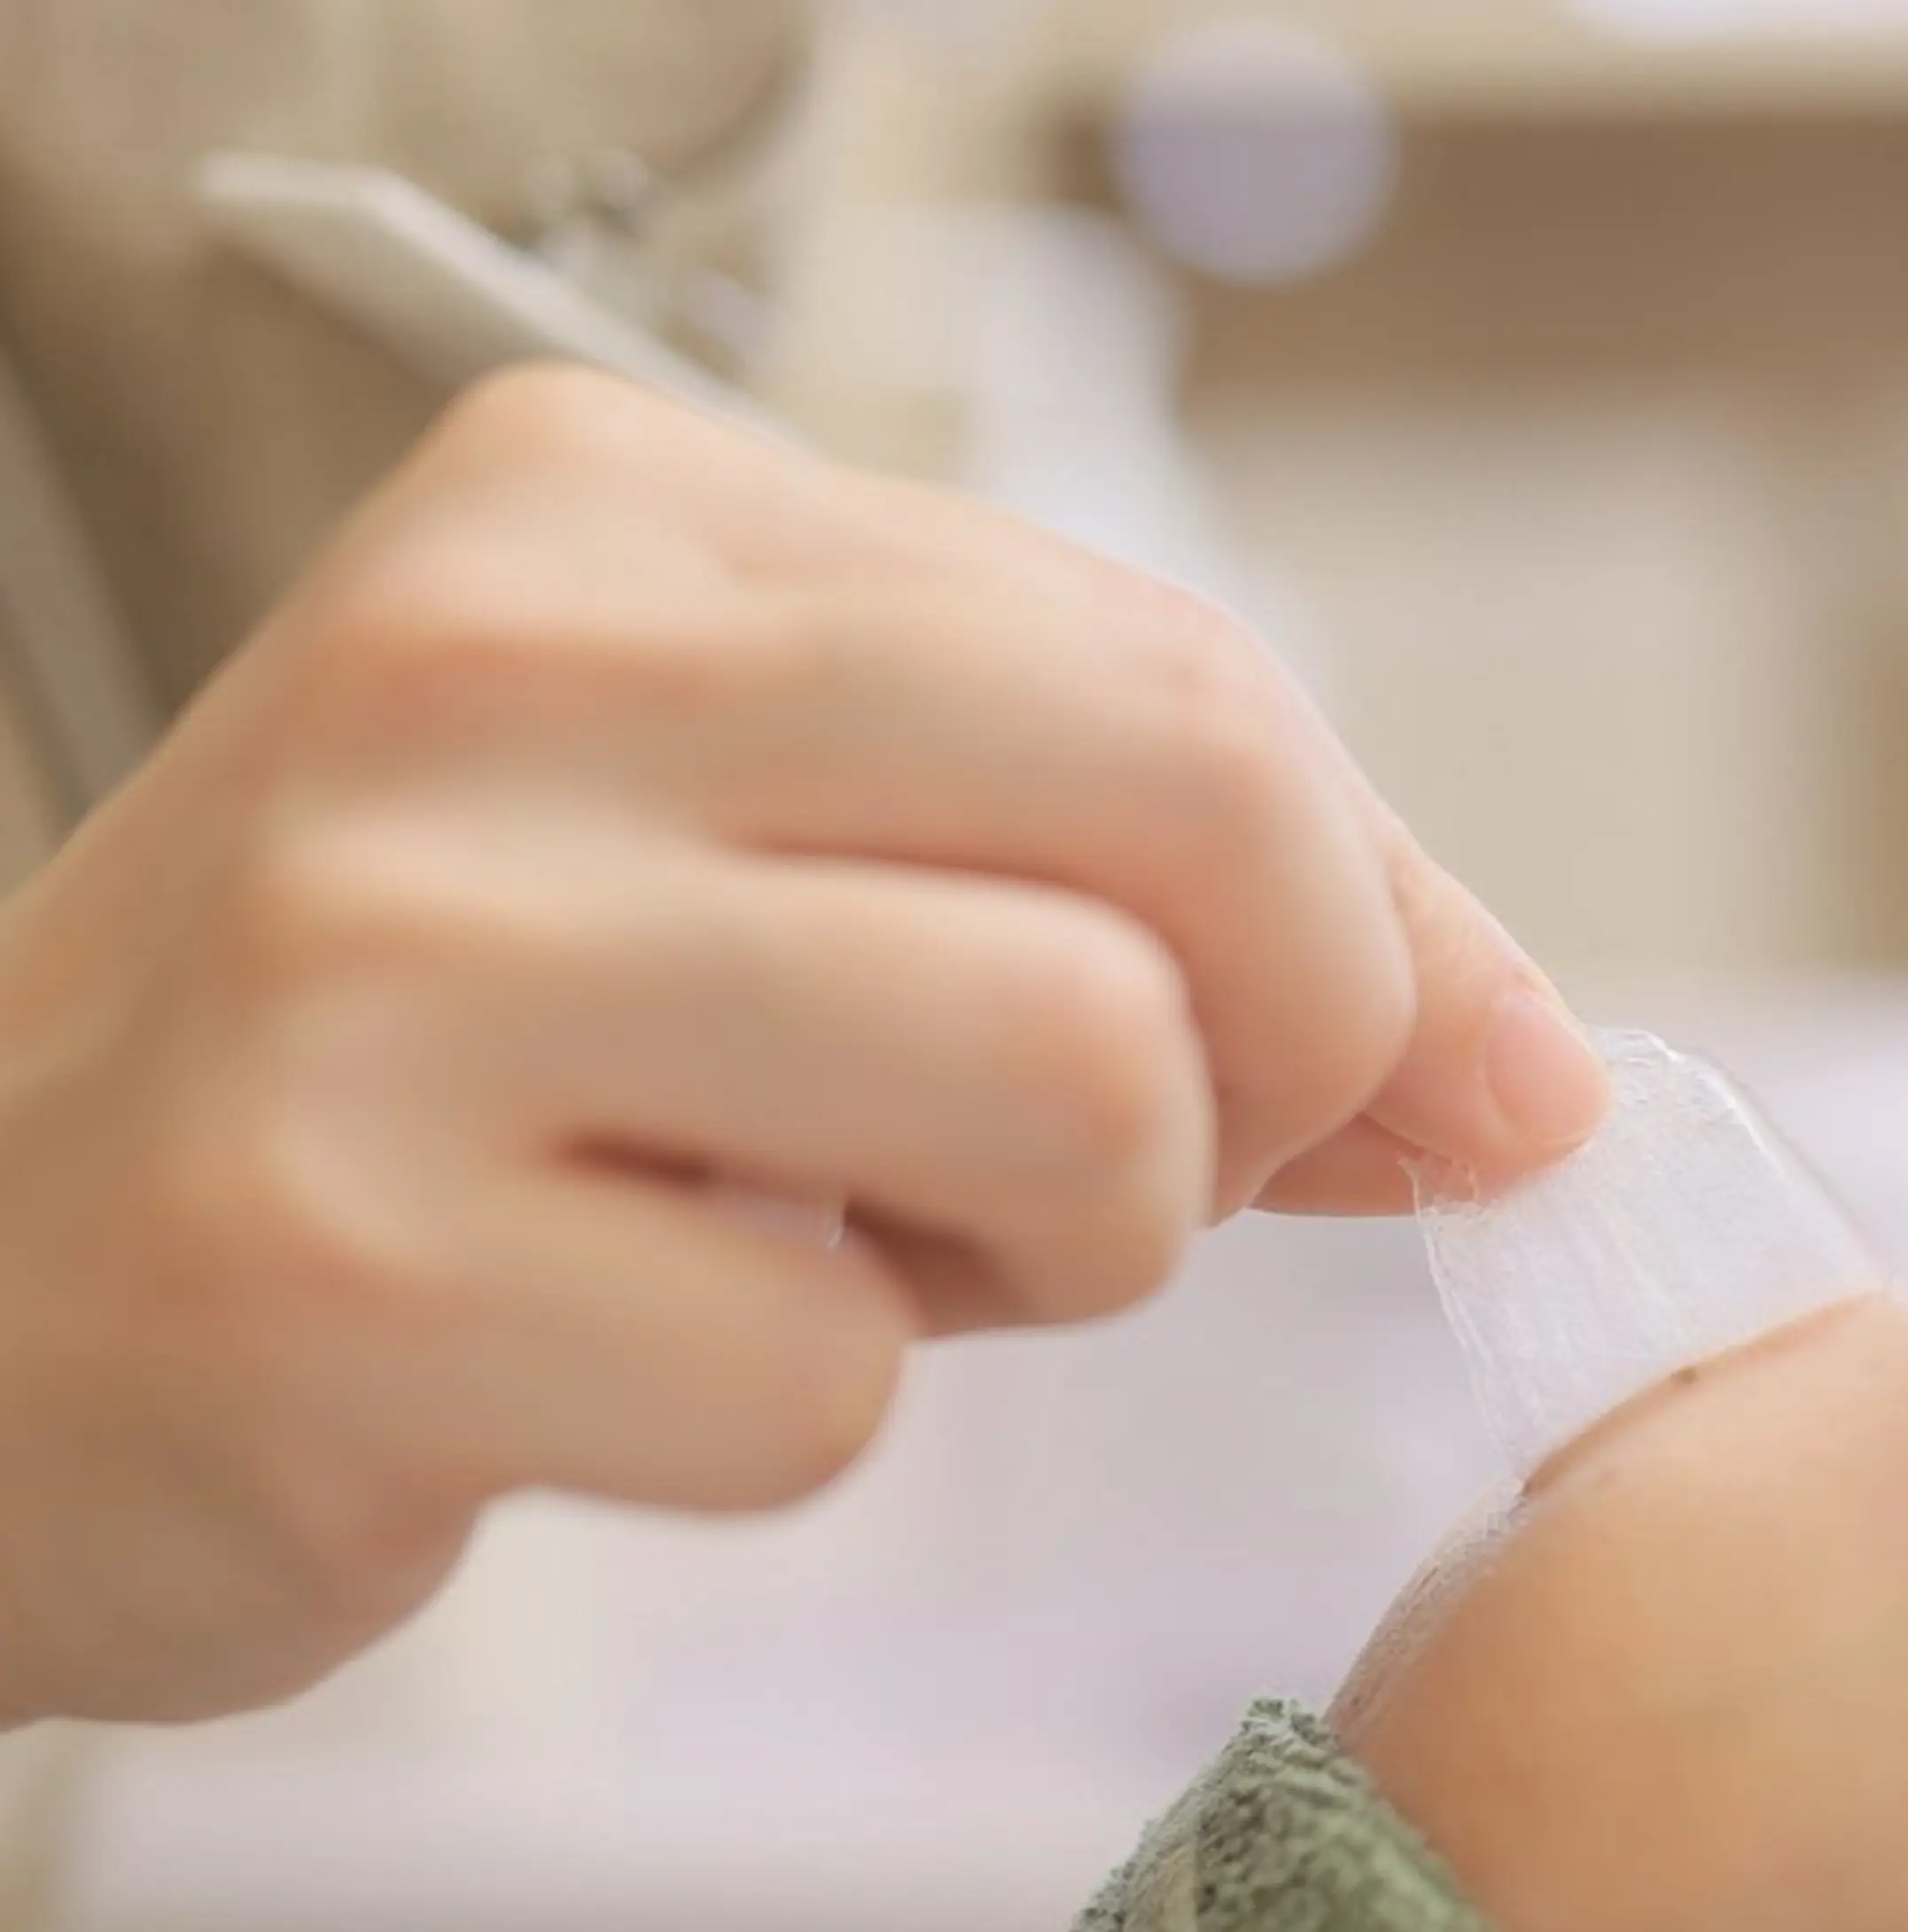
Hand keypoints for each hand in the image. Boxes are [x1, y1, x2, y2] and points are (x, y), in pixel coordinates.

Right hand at [0, 365, 1603, 1728]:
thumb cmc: (445, 1085)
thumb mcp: (797, 886)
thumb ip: (1186, 921)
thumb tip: (1546, 1083)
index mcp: (615, 508)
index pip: (1194, 673)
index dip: (1343, 929)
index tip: (1311, 1077)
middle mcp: (492, 668)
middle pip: (1205, 802)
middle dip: (1275, 1057)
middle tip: (1121, 1169)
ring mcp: (389, 958)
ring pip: (1079, 1081)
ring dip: (1054, 1253)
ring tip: (847, 1249)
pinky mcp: (331, 1263)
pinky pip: (829, 1379)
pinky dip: (795, 1418)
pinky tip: (616, 1358)